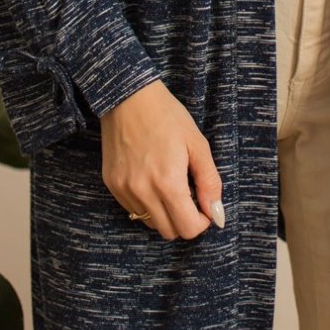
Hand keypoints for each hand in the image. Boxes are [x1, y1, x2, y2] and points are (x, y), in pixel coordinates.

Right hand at [100, 78, 223, 240]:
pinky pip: (133, 209)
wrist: (129, 97)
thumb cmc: (168, 117)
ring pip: (150, 223)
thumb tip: (217, 214)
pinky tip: (151, 178)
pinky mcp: (112, 184)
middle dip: (185, 219)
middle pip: (169, 232)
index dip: (202, 220)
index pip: (188, 229)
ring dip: (164, 213)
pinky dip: (147, 203)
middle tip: (189, 193)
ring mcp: (124, 190)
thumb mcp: (198, 145)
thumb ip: (210, 183)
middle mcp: (142, 192)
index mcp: (167, 183)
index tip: (204, 203)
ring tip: (169, 183)